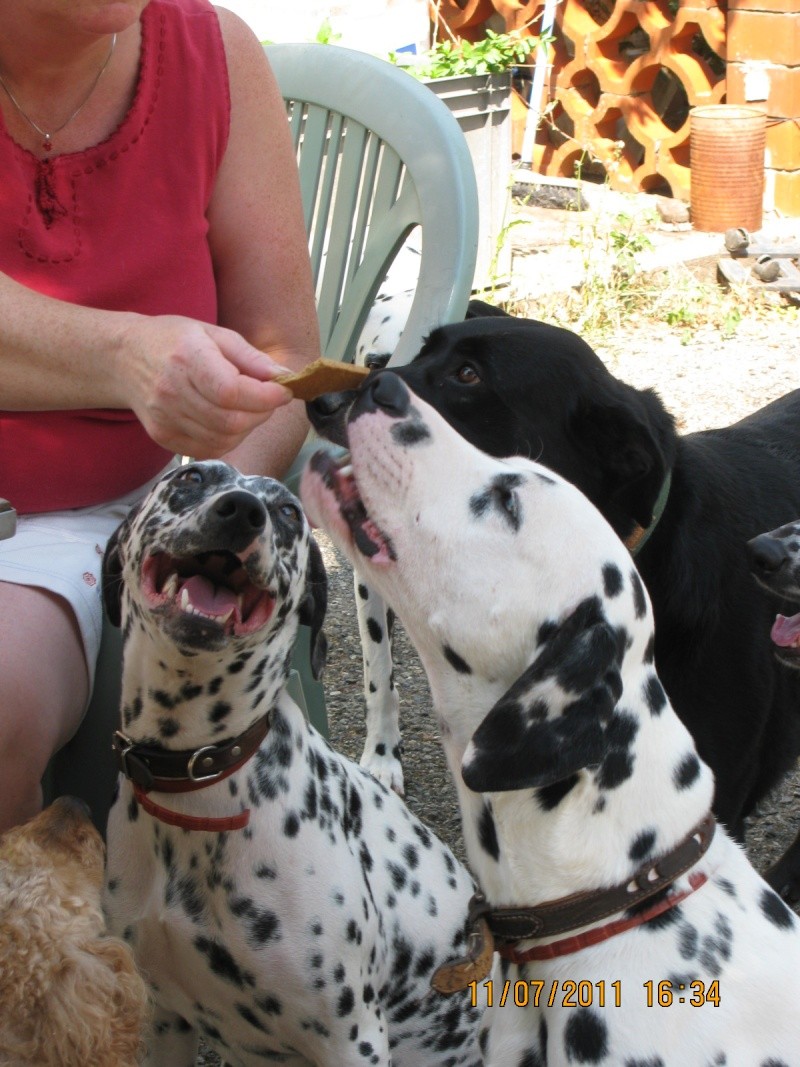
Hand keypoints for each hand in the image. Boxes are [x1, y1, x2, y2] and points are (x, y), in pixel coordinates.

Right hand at [116, 315, 293, 457]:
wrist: (124, 358)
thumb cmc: (173, 341)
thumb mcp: (213, 333)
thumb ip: (250, 356)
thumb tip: (284, 377)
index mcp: (187, 358)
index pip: (230, 390)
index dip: (265, 396)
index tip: (284, 391)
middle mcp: (172, 391)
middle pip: (230, 420)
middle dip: (262, 413)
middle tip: (269, 399)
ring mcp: (165, 418)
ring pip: (224, 439)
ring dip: (248, 427)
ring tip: (248, 406)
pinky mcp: (164, 437)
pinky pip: (209, 449)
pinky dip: (229, 439)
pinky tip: (228, 419)